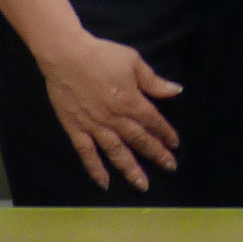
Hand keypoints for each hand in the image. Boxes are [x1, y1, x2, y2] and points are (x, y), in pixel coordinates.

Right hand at [35, 31, 182, 190]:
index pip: (153, 122)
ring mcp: (94, 126)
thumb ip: (153, 81)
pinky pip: (86, 153)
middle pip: (139, 140)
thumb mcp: (133, 62)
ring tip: (143, 185)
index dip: (166, 134)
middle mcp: (115, 118)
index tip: (175, 145)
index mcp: (131, 101)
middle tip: (169, 167)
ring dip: (130, 170)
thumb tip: (176, 91)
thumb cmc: (102, 55)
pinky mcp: (75, 129)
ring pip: (116, 153)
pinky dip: (95, 169)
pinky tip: (105, 183)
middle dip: (156, 155)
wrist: (66, 56)